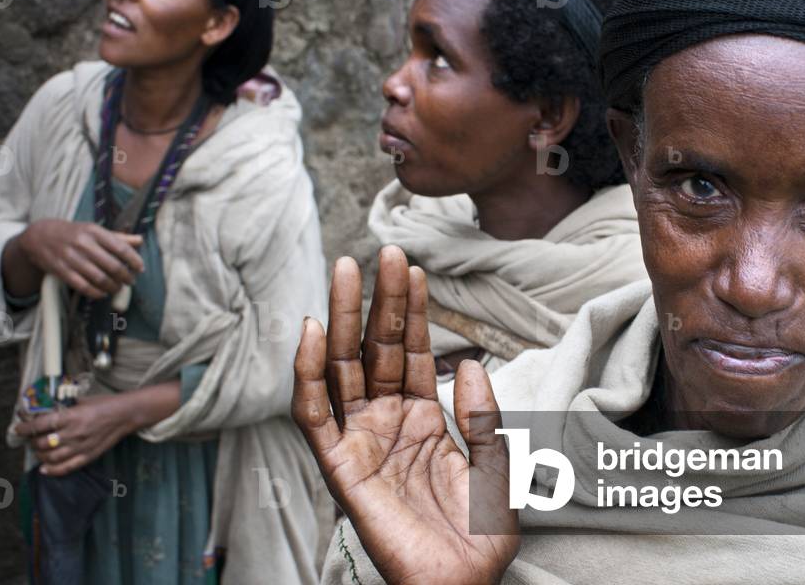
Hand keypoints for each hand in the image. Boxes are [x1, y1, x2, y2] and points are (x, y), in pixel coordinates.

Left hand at [15, 393, 138, 474]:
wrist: (126, 414)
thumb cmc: (105, 404)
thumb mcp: (82, 401)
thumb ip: (63, 409)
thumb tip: (44, 413)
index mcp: (72, 416)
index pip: (40, 424)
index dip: (25, 427)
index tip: (18, 428)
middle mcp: (74, 433)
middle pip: (42, 443)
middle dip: (32, 441)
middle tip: (31, 438)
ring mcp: (81, 447)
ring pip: (50, 457)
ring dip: (40, 455)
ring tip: (38, 450)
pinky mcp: (88, 456)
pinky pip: (66, 468)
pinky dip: (52, 470)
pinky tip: (44, 468)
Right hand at [19, 219, 143, 298]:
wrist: (39, 236)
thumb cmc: (74, 234)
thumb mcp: (94, 230)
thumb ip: (118, 237)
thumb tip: (140, 241)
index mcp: (94, 231)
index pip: (120, 248)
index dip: (134, 260)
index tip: (140, 269)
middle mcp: (83, 244)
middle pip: (112, 265)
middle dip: (125, 277)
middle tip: (130, 281)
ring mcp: (71, 258)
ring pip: (99, 278)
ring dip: (113, 287)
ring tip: (118, 288)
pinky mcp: (61, 271)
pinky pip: (83, 286)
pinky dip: (96, 293)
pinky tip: (103, 293)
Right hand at [292, 246, 518, 584]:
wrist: (461, 584)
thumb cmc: (479, 536)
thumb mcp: (496, 465)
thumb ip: (483, 414)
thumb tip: (468, 362)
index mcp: (423, 419)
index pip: (411, 352)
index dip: (412, 312)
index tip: (415, 269)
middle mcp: (386, 422)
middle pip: (376, 349)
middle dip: (380, 301)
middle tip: (385, 252)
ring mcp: (359, 440)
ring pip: (343, 367)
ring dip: (343, 318)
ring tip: (348, 270)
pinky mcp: (338, 466)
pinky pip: (313, 413)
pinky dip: (308, 372)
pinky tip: (315, 331)